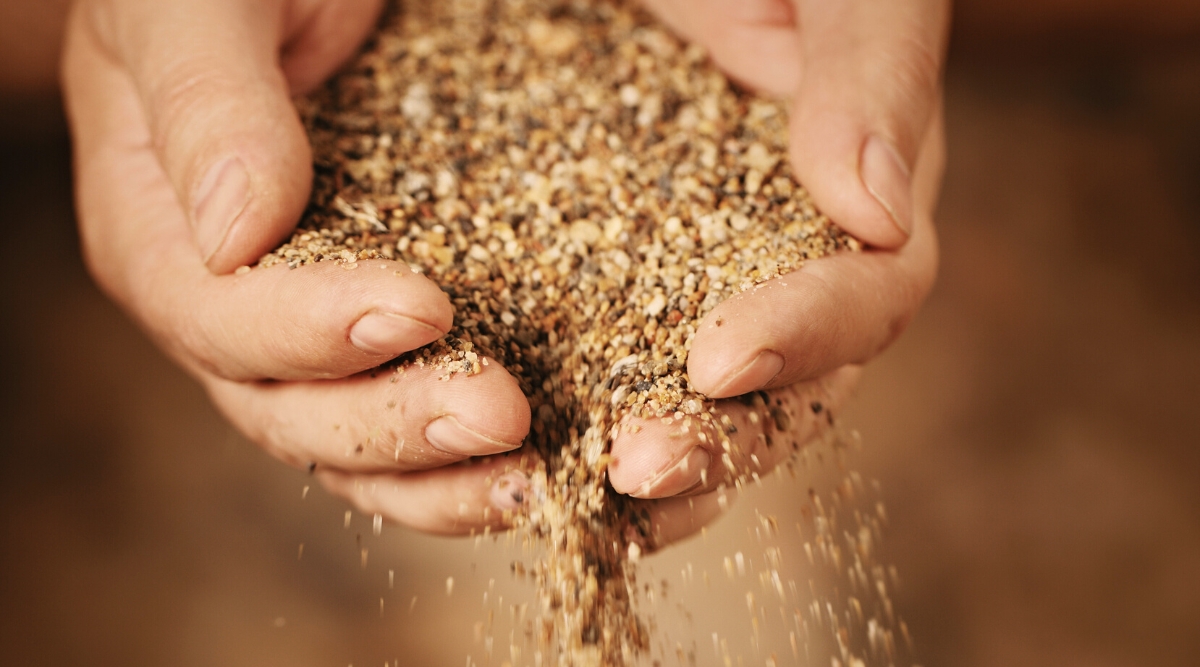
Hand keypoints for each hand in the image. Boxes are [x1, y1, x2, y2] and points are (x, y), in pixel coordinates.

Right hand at [62, 0, 532, 534]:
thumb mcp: (202, 3)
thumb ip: (209, 101)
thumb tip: (234, 235)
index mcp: (159, 238)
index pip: (222, 320)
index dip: (313, 332)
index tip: (424, 306)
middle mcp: (231, 311)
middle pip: (292, 413)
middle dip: (396, 424)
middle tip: (501, 415)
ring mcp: (312, 335)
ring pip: (358, 446)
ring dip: (444, 475)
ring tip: (536, 472)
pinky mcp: (392, 331)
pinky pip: (420, 407)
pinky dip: (474, 452)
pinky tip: (548, 455)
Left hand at [602, 0, 946, 545]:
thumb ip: (870, 78)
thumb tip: (872, 216)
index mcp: (864, 197)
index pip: (870, 295)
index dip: (807, 335)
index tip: (719, 358)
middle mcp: (795, 259)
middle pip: (790, 387)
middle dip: (719, 438)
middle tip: (636, 469)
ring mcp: (708, 280)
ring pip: (702, 404)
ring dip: (646, 462)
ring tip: (578, 499)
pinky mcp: (618, 279)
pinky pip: (610, 370)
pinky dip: (577, 419)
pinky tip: (522, 459)